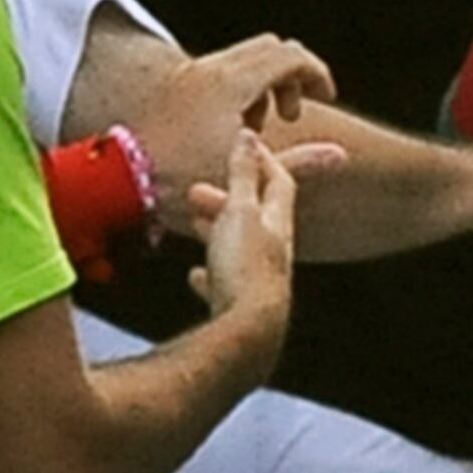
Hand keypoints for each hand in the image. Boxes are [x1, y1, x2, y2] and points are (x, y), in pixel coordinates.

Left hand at [126, 32, 332, 220]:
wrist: (116, 174)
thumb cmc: (176, 177)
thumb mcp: (245, 174)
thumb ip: (297, 163)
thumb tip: (337, 157)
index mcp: (231, 84)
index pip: (290, 56)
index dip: (316, 74)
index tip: (323, 99)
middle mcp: (211, 69)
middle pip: (270, 48)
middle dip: (290, 77)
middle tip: (289, 114)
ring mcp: (191, 73)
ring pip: (245, 58)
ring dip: (264, 85)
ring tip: (256, 128)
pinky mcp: (177, 83)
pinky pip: (222, 70)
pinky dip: (239, 89)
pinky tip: (228, 128)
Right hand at [187, 122, 306, 340]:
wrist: (249, 336)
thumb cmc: (245, 270)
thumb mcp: (239, 212)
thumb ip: (242, 175)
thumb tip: (248, 136)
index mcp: (276, 224)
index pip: (279, 181)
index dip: (261, 159)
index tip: (240, 143)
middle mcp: (274, 252)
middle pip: (256, 215)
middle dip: (229, 196)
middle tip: (198, 188)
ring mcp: (259, 280)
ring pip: (239, 246)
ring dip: (217, 230)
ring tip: (193, 222)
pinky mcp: (241, 308)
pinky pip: (224, 285)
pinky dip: (210, 275)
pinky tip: (195, 276)